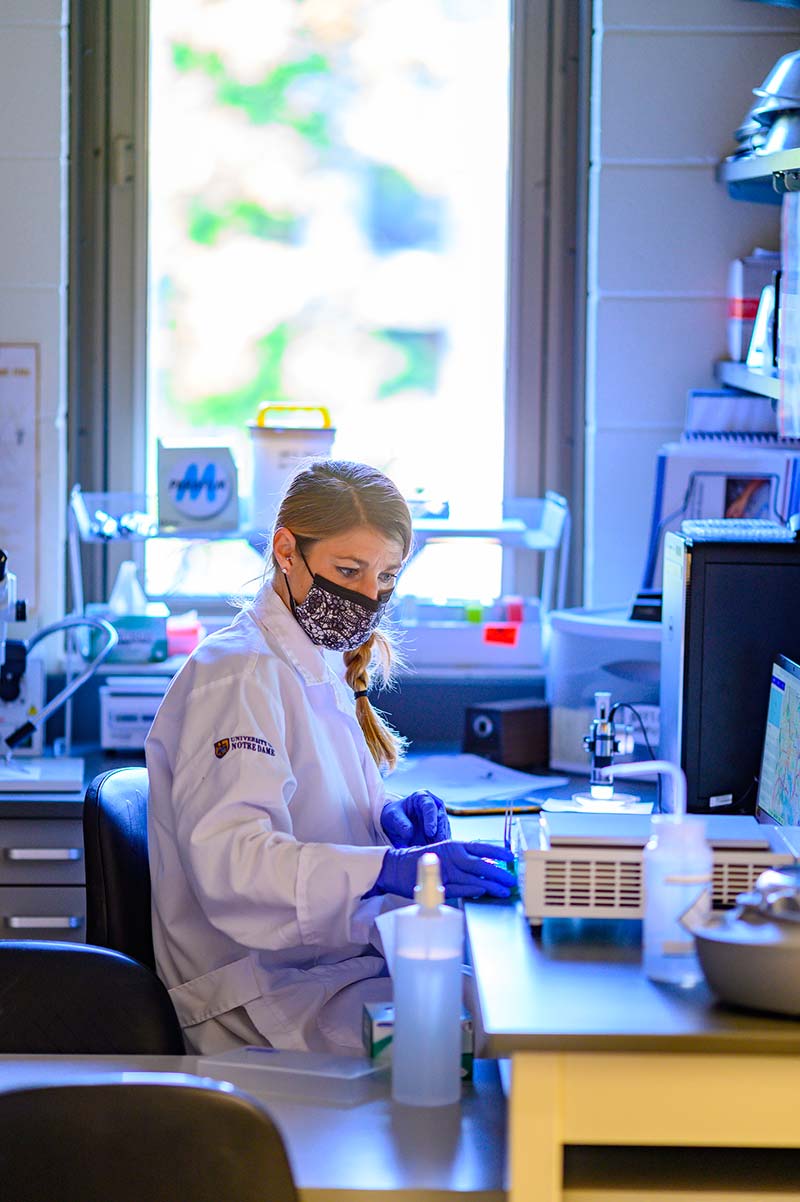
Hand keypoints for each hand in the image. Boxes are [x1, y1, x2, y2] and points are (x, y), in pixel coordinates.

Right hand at [371, 840, 514, 899]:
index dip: (498, 852)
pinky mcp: (438, 884)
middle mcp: (451, 856)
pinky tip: (482, 891)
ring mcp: (445, 870)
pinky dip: (471, 889)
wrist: (397, 867)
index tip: (511, 857)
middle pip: (480, 864)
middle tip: (512, 880)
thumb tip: (486, 866)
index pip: (481, 847)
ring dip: (491, 884)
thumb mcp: (445, 853)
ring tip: (504, 890)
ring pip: (473, 877)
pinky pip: (458, 887)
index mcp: (454, 845)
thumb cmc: (423, 860)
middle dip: (499, 872)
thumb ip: (463, 858)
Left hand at [380, 790, 450, 847]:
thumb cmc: (393, 815)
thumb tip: (409, 833)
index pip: (430, 807)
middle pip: (442, 819)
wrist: (394, 823)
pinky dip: (440, 848)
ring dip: (441, 842)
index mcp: (422, 797)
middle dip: (440, 833)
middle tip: (437, 846)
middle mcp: (434, 806)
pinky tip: (437, 855)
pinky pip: (443, 840)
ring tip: (437, 853)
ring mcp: (439, 819)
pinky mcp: (440, 832)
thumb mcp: (392, 816)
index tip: (430, 832)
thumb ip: (400, 823)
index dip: (431, 820)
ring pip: (445, 831)